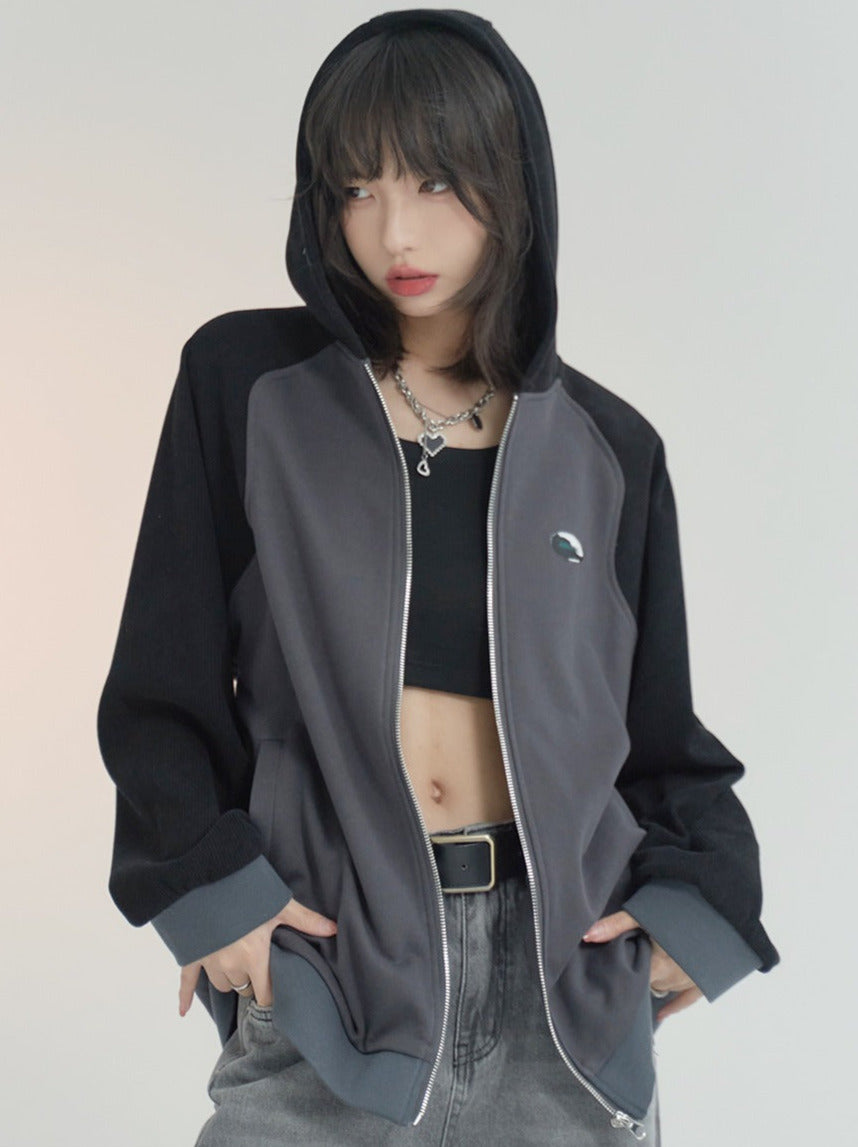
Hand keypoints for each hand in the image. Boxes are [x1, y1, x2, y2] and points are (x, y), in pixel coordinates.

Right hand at [178, 896, 336, 1015]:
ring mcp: (209, 962)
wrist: (209, 880)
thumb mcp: (280, 905)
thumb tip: (334, 930)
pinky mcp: (192, 955)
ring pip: (222, 984)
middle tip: (256, 967)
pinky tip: (183, 1011)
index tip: (274, 990)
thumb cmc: (247, 893)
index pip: (265, 992)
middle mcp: (231, 965)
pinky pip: (186, 981)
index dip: (270, 993)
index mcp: (254, 957)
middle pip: (243, 987)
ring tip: (237, 966)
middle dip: (250, 980)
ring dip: (229, 978)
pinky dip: (184, 996)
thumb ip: (306, 920)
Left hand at [582, 910, 702, 1021]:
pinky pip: (688, 1001)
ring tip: (647, 971)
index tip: (617, 968)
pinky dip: (674, 1006)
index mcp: (658, 965)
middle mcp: (674, 977)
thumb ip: (614, 926)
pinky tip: (661, 1015)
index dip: (626, 973)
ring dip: (656, 981)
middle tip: (634, 962)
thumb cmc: (678, 911)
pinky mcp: (704, 982)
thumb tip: (586, 937)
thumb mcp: (642, 914)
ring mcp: (690, 980)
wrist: (717, 910)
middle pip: (649, 982)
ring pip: (665, 988)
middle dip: (641, 973)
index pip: (634, 979)